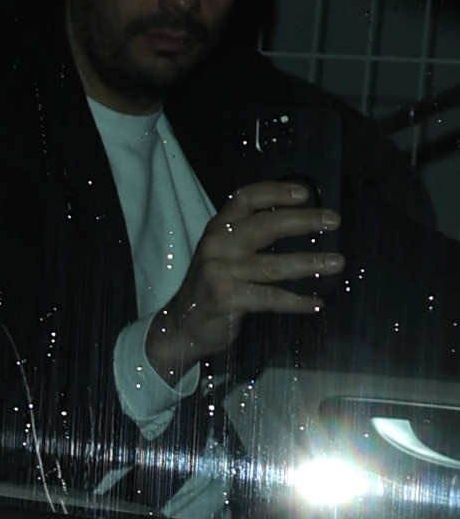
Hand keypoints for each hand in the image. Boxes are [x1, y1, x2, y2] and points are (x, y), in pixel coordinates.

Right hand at [149, 181, 343, 377]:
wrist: (181, 325)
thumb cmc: (212, 285)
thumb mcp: (222, 253)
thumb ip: (248, 236)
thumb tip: (300, 219)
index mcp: (218, 229)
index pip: (245, 198)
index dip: (276, 192)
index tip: (305, 194)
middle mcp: (217, 246)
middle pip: (265, 225)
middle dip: (304, 222)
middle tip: (333, 221)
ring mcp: (220, 273)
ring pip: (272, 266)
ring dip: (309, 263)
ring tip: (336, 263)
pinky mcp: (226, 300)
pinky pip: (269, 298)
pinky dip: (295, 302)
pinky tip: (315, 303)